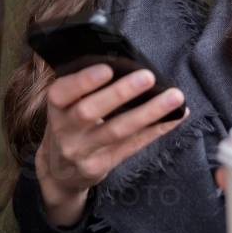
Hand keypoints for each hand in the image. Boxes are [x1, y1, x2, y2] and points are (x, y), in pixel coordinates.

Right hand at [36, 63, 186, 225]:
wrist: (60, 170)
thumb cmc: (70, 123)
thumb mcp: (66, 104)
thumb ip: (85, 87)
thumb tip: (126, 62)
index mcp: (56, 107)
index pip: (62, 93)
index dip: (83, 81)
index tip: (108, 68)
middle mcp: (65, 130)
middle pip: (90, 112)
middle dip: (120, 93)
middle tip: (148, 77)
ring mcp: (81, 151)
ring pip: (117, 131)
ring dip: (149, 112)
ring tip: (174, 97)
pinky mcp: (99, 166)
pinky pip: (132, 146)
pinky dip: (156, 129)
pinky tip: (175, 117)